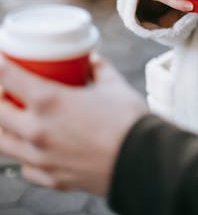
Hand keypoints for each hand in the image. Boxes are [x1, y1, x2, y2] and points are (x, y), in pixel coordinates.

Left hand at [0, 54, 146, 194]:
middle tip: (6, 89)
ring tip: (13, 118)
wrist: (142, 160)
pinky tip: (34, 148)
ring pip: (3, 144)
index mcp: (49, 102)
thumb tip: (91, 59)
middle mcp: (37, 131)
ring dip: (4, 127)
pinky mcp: (51, 179)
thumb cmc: (128, 120)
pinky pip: (25, 167)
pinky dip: (25, 155)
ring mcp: (41, 159)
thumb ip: (98, 68)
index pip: (8, 77)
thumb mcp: (113, 83)